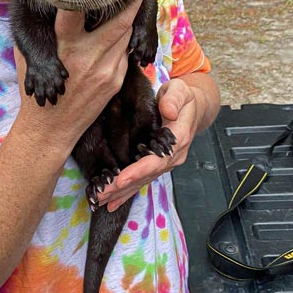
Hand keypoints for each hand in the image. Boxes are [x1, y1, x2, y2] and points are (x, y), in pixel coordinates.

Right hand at [14, 0, 147, 153]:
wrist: (52, 129)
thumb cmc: (39, 88)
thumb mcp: (30, 54)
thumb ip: (41, 30)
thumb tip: (46, 2)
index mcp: (64, 46)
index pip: (75, 11)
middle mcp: (89, 55)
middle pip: (119, 21)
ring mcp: (107, 70)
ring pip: (126, 34)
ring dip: (130, 17)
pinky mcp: (116, 81)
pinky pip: (124, 53)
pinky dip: (124, 38)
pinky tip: (124, 29)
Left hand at [97, 77, 202, 211]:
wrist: (192, 107)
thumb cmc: (182, 96)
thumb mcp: (180, 90)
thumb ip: (174, 99)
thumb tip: (168, 110)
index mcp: (178, 139)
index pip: (157, 160)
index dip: (139, 171)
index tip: (121, 179)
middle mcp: (172, 157)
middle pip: (146, 175)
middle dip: (123, 187)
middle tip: (101, 195)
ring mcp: (165, 163)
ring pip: (142, 181)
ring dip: (121, 192)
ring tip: (100, 200)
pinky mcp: (156, 163)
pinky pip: (141, 179)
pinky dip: (126, 192)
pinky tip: (112, 202)